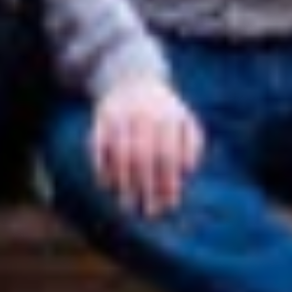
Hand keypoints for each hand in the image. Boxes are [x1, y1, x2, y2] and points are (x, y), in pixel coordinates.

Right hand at [92, 75, 202, 218]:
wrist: (132, 78)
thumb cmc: (164, 110)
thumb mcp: (185, 120)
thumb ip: (193, 144)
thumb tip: (187, 171)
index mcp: (168, 117)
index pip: (169, 156)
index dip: (169, 183)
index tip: (170, 206)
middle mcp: (143, 115)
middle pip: (144, 158)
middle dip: (147, 188)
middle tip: (149, 213)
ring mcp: (120, 116)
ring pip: (120, 154)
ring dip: (124, 184)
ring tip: (127, 206)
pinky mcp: (100, 118)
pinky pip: (99, 147)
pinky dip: (102, 168)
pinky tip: (107, 186)